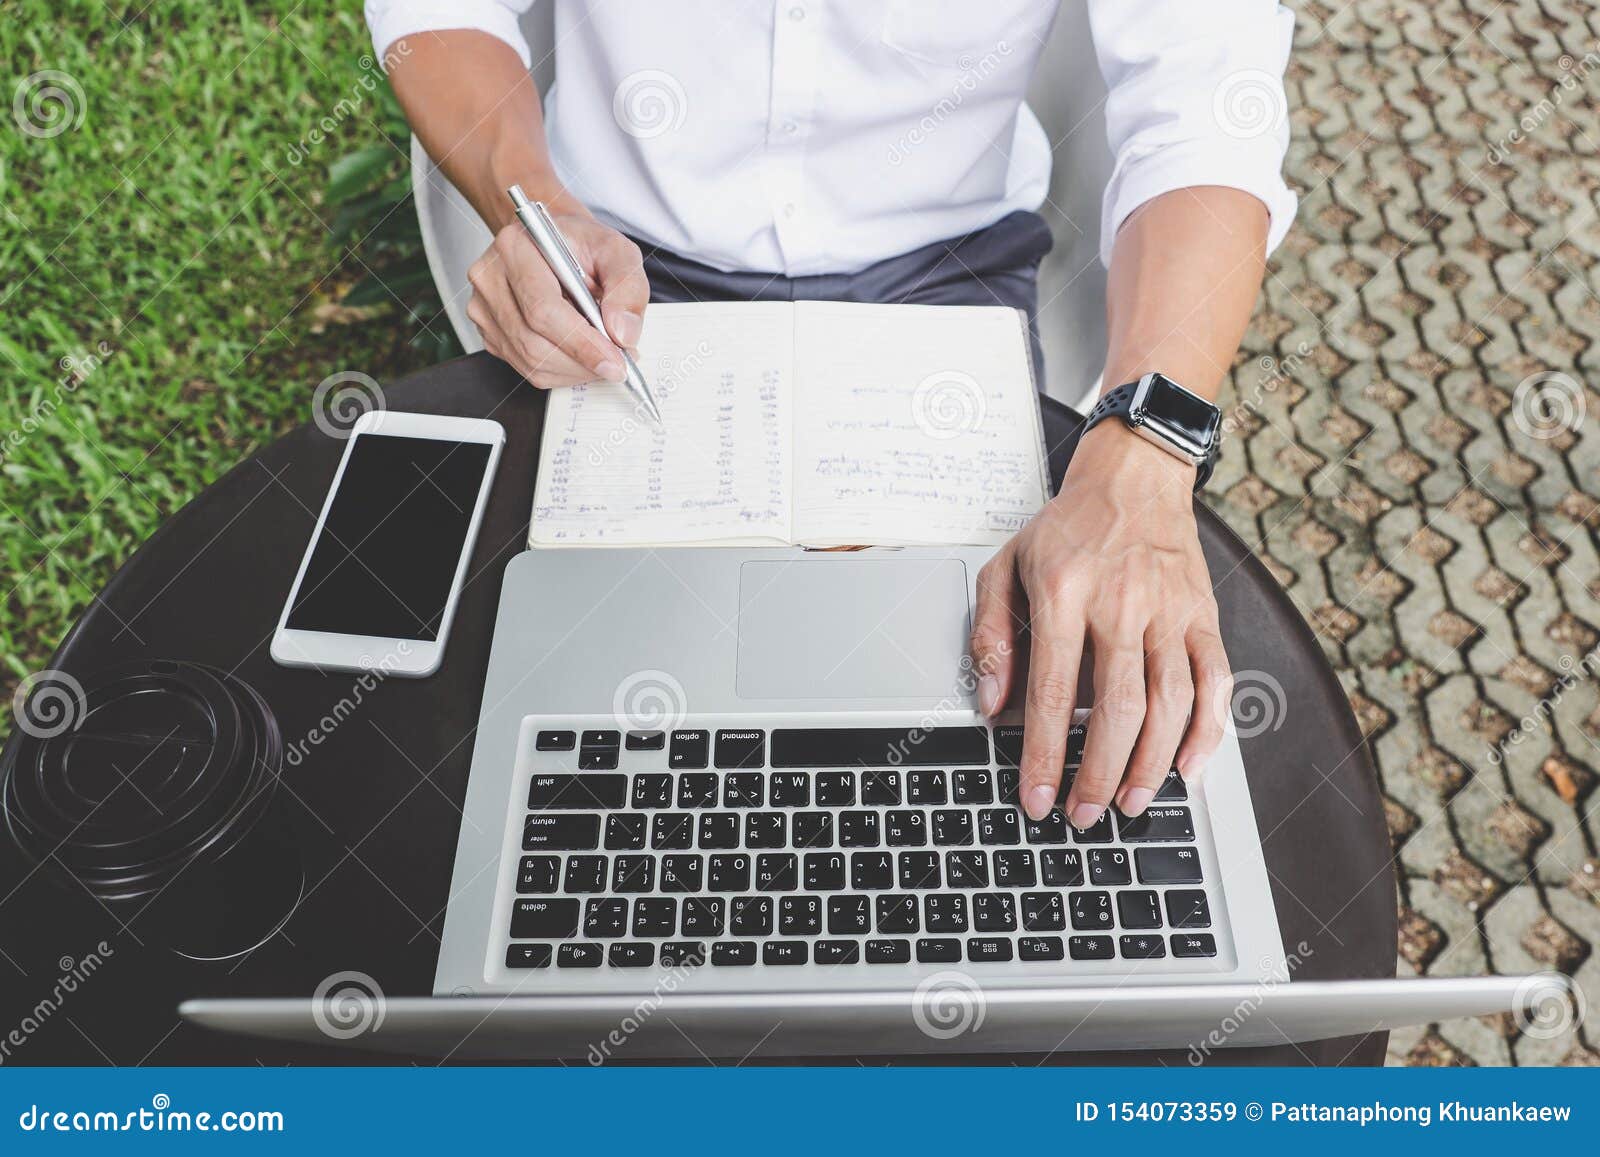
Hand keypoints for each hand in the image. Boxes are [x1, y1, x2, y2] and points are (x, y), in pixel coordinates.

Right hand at [466, 199, 649, 388]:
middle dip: (583, 362)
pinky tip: (580, 354)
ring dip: (575, 370)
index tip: (615, 362)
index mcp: (516, 248)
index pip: (543, 309)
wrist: (552, 240)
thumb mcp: (616, 251)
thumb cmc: (580, 244)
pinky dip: (562, 370)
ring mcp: (484, 308)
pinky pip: (527, 367)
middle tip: (618, 364)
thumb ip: (626, 288)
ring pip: (531, 361)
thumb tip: (622, 333)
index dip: (582, 344)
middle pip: (534, 342)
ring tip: (603, 356)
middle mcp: (491, 278)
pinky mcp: (489, 331)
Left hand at [969, 421, 1232, 825]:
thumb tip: (991, 705)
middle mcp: (1121, 602)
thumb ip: (991, 635)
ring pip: (1171, 702)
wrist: (1134, 478)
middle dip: (1100, 774)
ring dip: (1151, 764)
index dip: (1046, 753)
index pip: (1054, 689)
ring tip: (1129, 804)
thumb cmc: (1066, 530)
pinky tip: (1187, 766)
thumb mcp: (1006, 566)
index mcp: (1064, 591)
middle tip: (1083, 815)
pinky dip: (1208, 730)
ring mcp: (1170, 610)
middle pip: (1119, 707)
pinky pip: (1216, 680)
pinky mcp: (1203, 615)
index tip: (1037, 797)